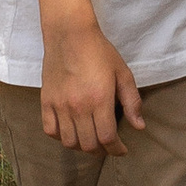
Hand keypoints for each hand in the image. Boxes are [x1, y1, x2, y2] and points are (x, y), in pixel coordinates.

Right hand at [40, 16, 143, 151]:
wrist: (70, 34)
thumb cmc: (100, 52)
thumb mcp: (123, 73)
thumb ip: (132, 101)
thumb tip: (139, 127)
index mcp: (100, 100)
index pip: (107, 138)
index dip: (116, 150)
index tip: (122, 150)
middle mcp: (78, 106)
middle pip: (88, 145)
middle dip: (101, 150)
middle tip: (107, 145)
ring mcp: (60, 105)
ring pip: (69, 142)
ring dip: (81, 146)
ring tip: (90, 140)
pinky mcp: (46, 101)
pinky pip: (50, 130)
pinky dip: (60, 137)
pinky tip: (70, 131)